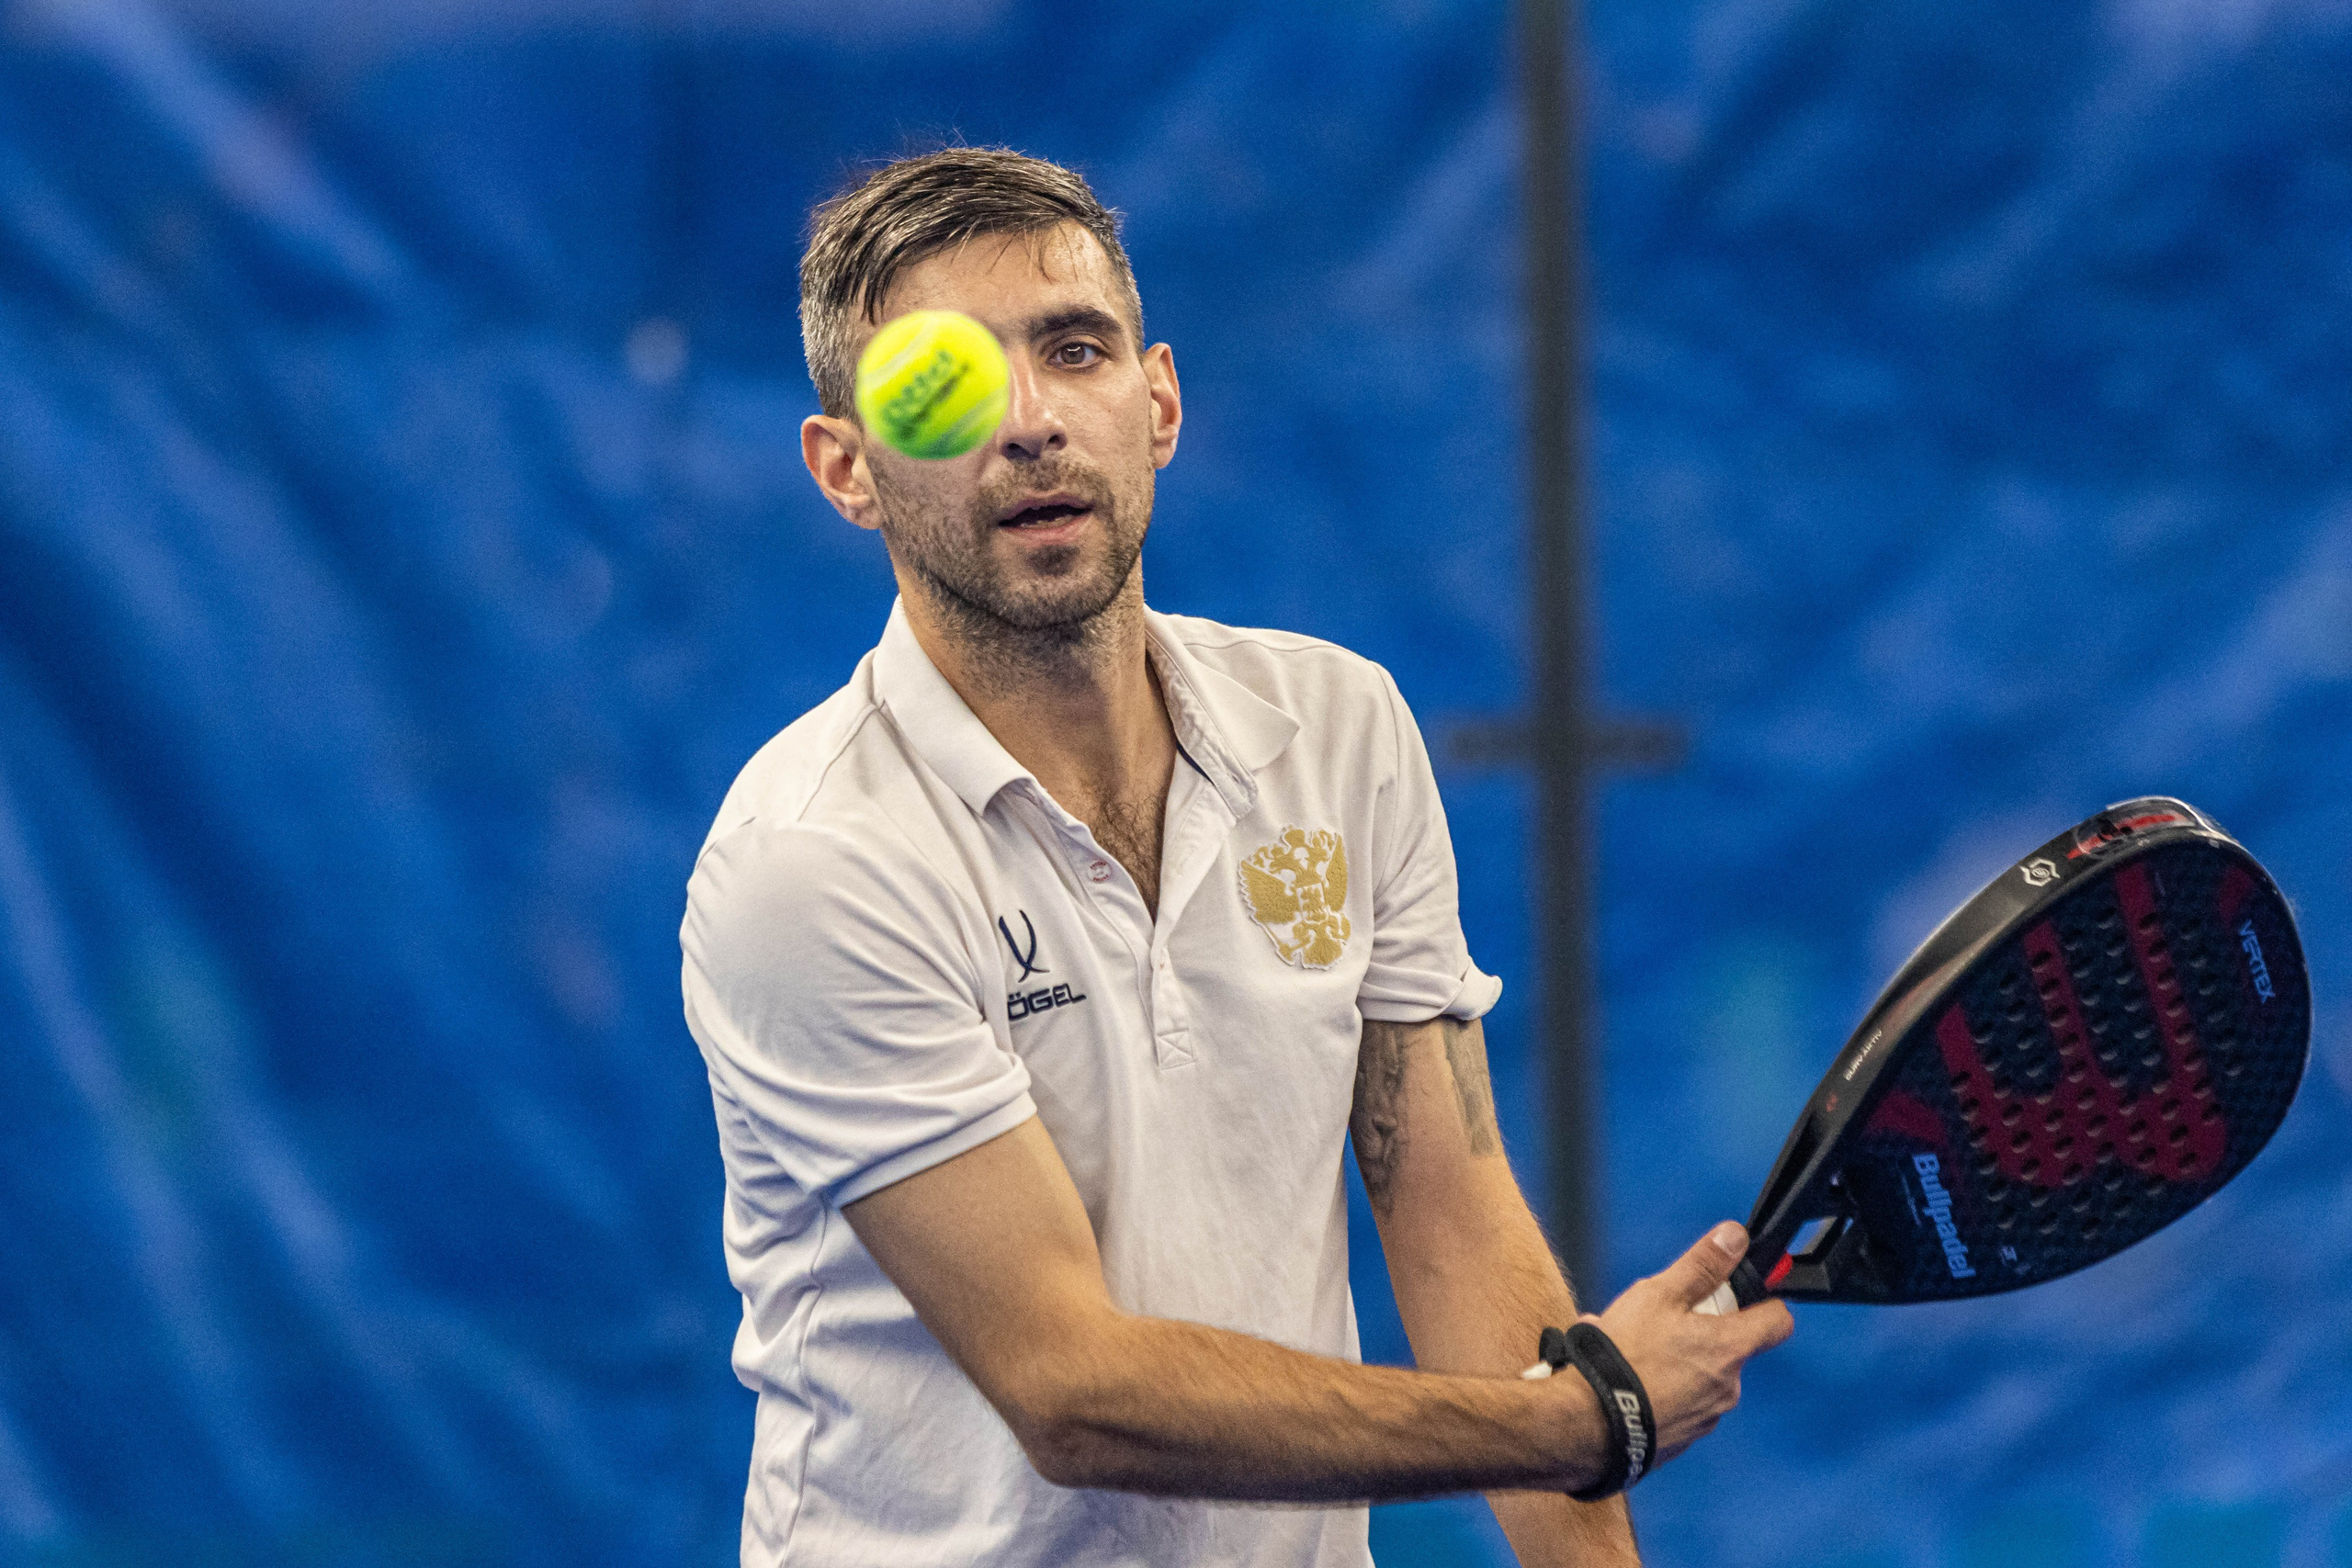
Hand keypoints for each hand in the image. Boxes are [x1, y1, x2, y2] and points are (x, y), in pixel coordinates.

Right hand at [1586, 1222, 1793, 1466]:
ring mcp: (1706, 1417)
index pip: (1778, 1321)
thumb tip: (1735, 1238)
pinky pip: (1680, 1404)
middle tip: (1660, 1322)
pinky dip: (1661, 1391)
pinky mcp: (1682, 1439)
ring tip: (1632, 1352)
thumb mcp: (1658, 1295)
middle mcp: (1728, 1388)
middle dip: (1700, 1332)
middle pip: (1730, 1348)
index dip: (1764, 1302)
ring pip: (1700, 1377)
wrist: (1587, 1424)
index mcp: (1728, 1348)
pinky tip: (1628, 1380)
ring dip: (1676, 1362)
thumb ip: (1702, 1266)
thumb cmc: (1623, 1358)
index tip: (1741, 1294)